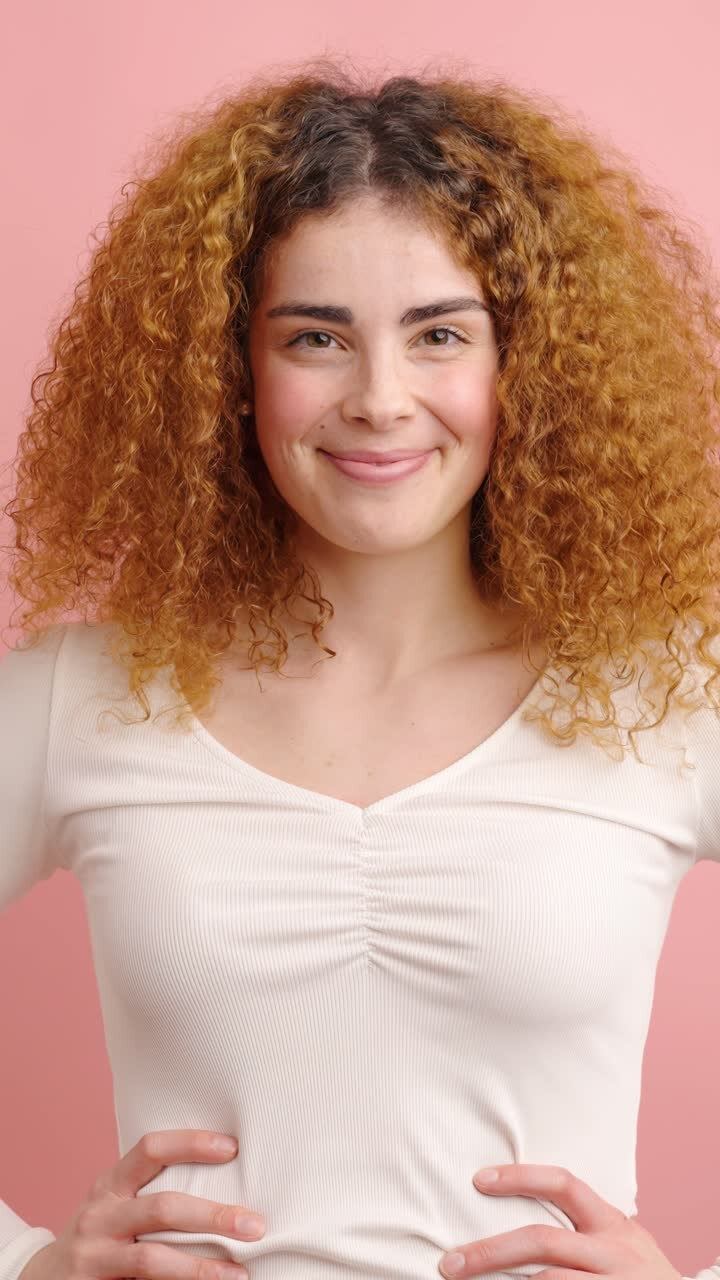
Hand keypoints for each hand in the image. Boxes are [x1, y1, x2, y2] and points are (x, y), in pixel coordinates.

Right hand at [18, 1129, 264, 1279]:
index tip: (232, 1147)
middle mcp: (99, 1216)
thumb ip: (150, 1191)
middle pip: (163, 1208)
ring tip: (239, 1274)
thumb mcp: (114, 1204)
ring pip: (152, 1259)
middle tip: (256, 1225)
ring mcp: (93, 1256)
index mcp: (110, 1184)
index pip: (150, 1148)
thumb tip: (226, 1178)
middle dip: (214, 1216)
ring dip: (201, 1269)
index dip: (191, 1143)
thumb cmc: (100, 1235)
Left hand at [438, 1163, 682, 1279]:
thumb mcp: (620, 1241)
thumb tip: (517, 1207)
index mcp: (612, 1223)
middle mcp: (614, 1252)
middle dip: (490, 1252)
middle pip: (543, 1241)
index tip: (479, 1179)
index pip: (563, 1184)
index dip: (520, 1177)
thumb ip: (583, 1227)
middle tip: (449, 1263)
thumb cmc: (639, 1275)